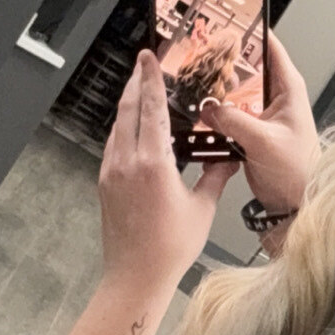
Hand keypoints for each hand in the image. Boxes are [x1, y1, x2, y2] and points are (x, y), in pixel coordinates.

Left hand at [99, 49, 235, 288]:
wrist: (135, 277)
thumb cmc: (169, 248)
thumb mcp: (201, 208)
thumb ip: (214, 176)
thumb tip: (229, 158)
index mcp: (153, 163)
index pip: (152, 108)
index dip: (151, 79)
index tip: (148, 57)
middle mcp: (126, 162)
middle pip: (128, 110)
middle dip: (136, 83)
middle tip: (143, 63)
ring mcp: (111, 172)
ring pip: (118, 126)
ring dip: (129, 105)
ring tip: (141, 90)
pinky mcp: (105, 183)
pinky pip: (113, 145)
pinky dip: (124, 129)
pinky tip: (134, 130)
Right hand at [202, 33, 318, 214]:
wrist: (297, 203)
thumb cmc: (298, 172)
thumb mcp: (264, 141)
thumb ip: (234, 120)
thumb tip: (210, 108)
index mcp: (289, 89)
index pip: (270, 47)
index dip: (250, 32)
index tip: (229, 21)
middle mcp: (276, 97)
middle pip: (247, 67)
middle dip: (224, 60)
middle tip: (202, 51)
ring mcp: (261, 113)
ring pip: (234, 90)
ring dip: (217, 88)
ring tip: (196, 79)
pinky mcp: (250, 130)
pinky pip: (227, 113)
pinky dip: (214, 112)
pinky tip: (200, 111)